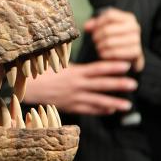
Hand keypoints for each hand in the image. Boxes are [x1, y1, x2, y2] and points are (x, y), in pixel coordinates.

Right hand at [23, 60, 137, 114]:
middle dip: (118, 84)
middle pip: (101, 85)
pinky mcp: (70, 107)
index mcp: (74, 71)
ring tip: (128, 105)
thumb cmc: (40, 71)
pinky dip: (100, 110)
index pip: (98, 68)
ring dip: (114, 102)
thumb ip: (70, 59)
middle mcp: (76, 85)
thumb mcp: (55, 61)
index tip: (127, 65)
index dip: (113, 67)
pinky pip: (88, 110)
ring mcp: (74, 97)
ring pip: (97, 101)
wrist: (27, 88)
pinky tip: (111, 110)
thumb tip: (78, 49)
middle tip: (134, 84)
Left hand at [84, 8, 144, 71]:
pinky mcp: (136, 51)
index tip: (93, 29)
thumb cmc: (116, 37)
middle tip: (94, 40)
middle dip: (97, 36)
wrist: (130, 53)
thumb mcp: (107, 27)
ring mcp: (136, 39)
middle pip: (107, 30)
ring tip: (98, 47)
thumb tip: (86, 26)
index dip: (98, 22)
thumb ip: (96, 24)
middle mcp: (135, 27)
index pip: (109, 15)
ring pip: (109, 42)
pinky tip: (102, 53)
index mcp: (129, 18)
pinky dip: (105, 54)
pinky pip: (115, 52)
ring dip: (100, 46)